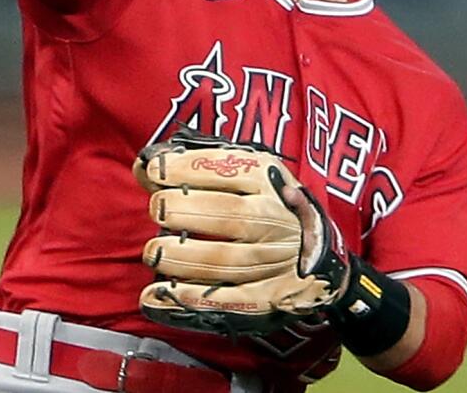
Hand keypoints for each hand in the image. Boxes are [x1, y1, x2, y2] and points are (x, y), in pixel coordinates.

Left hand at [133, 127, 350, 336]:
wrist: (322, 255)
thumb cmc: (268, 203)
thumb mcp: (245, 172)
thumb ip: (195, 166)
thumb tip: (143, 165)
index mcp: (267, 179)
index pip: (226, 169)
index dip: (186, 169)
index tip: (155, 171)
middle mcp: (273, 219)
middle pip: (227, 215)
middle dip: (183, 210)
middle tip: (157, 210)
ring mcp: (273, 261)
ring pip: (224, 261)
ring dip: (182, 258)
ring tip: (154, 253)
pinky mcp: (268, 297)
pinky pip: (228, 301)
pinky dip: (190, 299)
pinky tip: (156, 295)